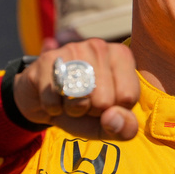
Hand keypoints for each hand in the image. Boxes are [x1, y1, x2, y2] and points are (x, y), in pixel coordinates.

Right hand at [13, 38, 139, 139]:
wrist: (46, 100)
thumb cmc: (85, 108)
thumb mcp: (109, 123)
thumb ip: (125, 127)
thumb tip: (112, 118)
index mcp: (122, 56)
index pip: (128, 97)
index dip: (114, 110)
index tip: (105, 102)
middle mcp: (99, 46)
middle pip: (105, 101)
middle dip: (92, 111)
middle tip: (84, 101)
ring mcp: (72, 48)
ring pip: (80, 100)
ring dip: (73, 110)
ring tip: (70, 99)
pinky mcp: (47, 59)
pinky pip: (54, 100)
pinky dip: (53, 108)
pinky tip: (54, 97)